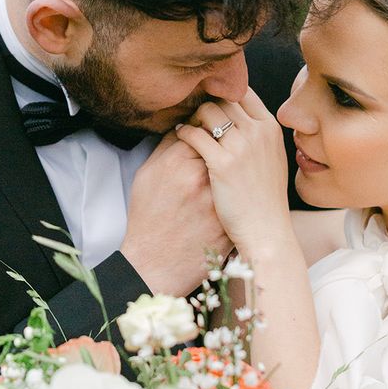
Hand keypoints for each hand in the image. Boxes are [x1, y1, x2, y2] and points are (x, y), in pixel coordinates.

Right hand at [121, 132, 231, 295]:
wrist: (155, 263)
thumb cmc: (148, 217)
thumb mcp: (147, 175)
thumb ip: (167, 145)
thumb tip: (187, 125)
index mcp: (178, 163)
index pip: (204, 129)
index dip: (206, 129)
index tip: (205, 134)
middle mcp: (200, 179)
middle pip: (224, 146)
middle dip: (222, 145)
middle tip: (217, 152)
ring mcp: (218, 201)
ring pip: (235, 170)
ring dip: (233, 167)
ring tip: (224, 175)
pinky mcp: (229, 219)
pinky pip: (240, 193)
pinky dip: (238, 191)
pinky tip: (229, 196)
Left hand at [175, 88, 290, 256]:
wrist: (265, 229)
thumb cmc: (266, 199)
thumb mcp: (273, 159)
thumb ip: (260, 136)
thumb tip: (242, 119)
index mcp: (270, 129)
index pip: (243, 92)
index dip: (224, 94)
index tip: (211, 102)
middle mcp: (258, 132)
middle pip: (224, 98)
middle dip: (206, 103)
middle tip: (192, 112)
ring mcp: (241, 146)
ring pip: (207, 111)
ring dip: (193, 116)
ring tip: (185, 125)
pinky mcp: (222, 163)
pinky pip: (194, 135)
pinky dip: (183, 132)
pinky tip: (179, 137)